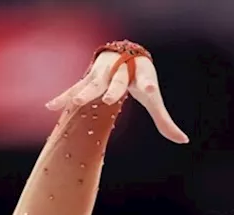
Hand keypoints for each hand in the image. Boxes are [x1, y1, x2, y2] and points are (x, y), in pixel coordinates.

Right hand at [45, 47, 188, 143]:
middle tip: (109, 99)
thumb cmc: (140, 79)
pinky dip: (63, 97)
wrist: (124, 54)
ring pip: (92, 83)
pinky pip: (74, 88)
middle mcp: (120, 71)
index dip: (148, 86)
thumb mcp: (154, 99)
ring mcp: (102, 74)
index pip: (146, 81)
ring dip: (84, 93)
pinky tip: (50, 106)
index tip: (150, 91)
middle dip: (112, 89)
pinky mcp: (88, 79)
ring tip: (75, 103)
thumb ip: (164, 120)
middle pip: (116, 81)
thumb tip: (183, 141)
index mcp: (141, 75)